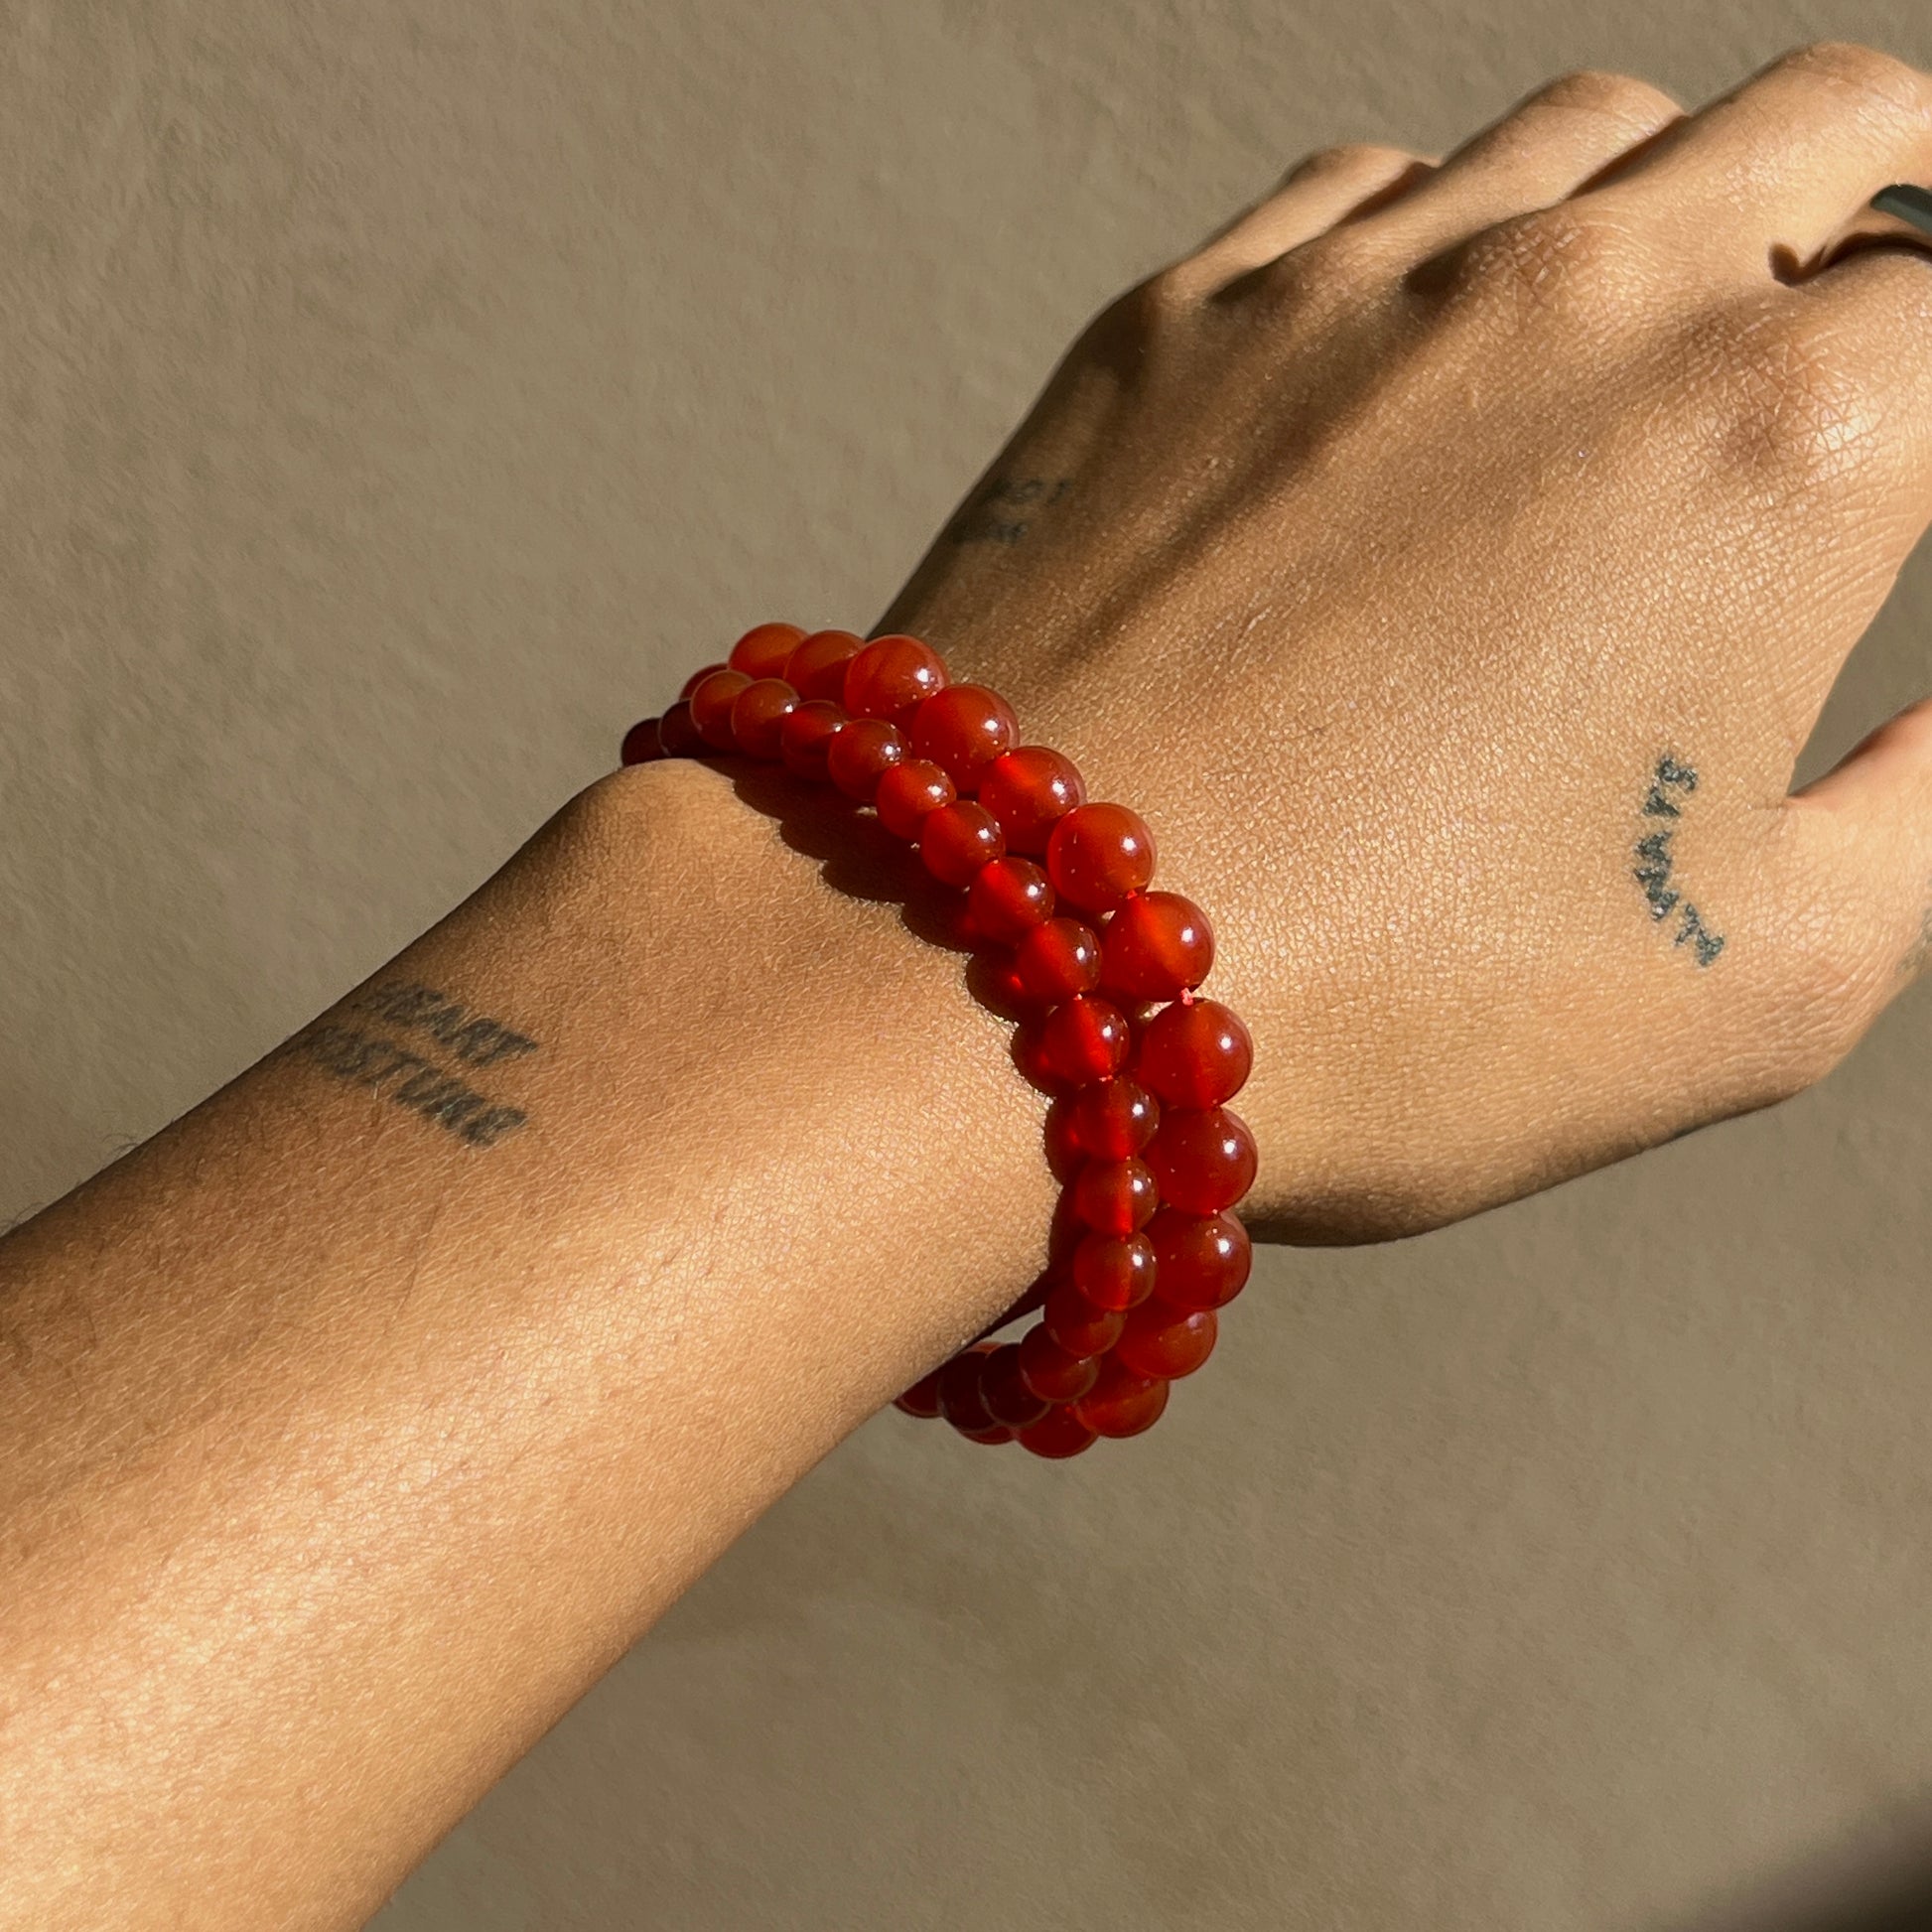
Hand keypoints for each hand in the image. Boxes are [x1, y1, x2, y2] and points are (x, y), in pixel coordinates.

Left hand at [876, 45, 1931, 1242]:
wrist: (1017, 963)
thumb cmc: (1393, 1012)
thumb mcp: (1759, 985)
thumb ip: (1918, 813)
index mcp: (1787, 441)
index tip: (1921, 449)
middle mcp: (1582, 299)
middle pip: (1812, 126)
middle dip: (1887, 184)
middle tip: (1882, 267)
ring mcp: (1358, 286)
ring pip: (1583, 134)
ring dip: (1666, 188)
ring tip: (1664, 290)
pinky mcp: (1177, 320)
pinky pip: (1359, 191)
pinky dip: (1441, 226)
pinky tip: (1426, 326)